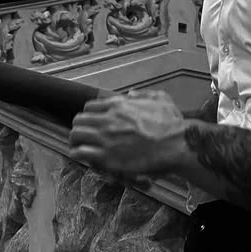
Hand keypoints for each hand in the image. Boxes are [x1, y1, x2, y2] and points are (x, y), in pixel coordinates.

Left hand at [69, 90, 186, 183]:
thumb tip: (131, 94)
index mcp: (119, 106)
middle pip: (79, 120)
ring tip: (80, 146)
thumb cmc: (171, 124)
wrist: (174, 145)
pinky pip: (80, 153)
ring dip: (76, 140)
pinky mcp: (106, 156)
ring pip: (76, 135)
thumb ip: (144, 94)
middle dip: (80, 127)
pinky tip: (83, 157)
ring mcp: (105, 138)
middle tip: (84, 135)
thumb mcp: (161, 99)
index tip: (93, 122)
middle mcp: (108, 119)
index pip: (90, 107)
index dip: (89, 115)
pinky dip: (79, 154)